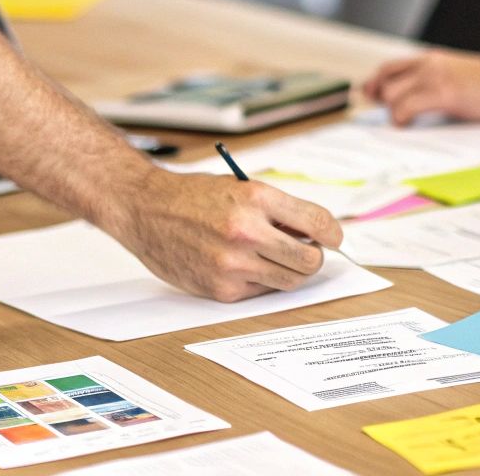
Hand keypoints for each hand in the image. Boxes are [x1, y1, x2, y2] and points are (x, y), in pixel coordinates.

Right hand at [98, 166, 342, 302]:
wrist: (146, 210)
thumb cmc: (194, 196)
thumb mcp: (240, 189)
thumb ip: (277, 210)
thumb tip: (315, 234)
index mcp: (256, 197)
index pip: (317, 222)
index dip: (332, 232)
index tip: (333, 237)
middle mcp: (247, 231)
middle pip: (310, 259)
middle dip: (314, 256)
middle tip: (306, 252)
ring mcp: (234, 263)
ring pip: (290, 280)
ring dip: (291, 271)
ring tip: (276, 258)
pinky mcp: (222, 288)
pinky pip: (261, 291)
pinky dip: (261, 280)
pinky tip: (245, 265)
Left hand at [362, 49, 479, 124]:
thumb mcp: (460, 75)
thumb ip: (438, 81)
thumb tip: (415, 100)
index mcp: (433, 58)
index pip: (391, 66)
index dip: (376, 82)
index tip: (369, 95)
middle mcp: (430, 63)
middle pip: (386, 78)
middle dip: (377, 97)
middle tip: (376, 113)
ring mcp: (436, 76)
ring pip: (393, 93)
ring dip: (391, 111)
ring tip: (401, 123)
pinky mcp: (445, 93)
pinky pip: (407, 106)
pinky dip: (401, 118)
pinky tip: (407, 125)